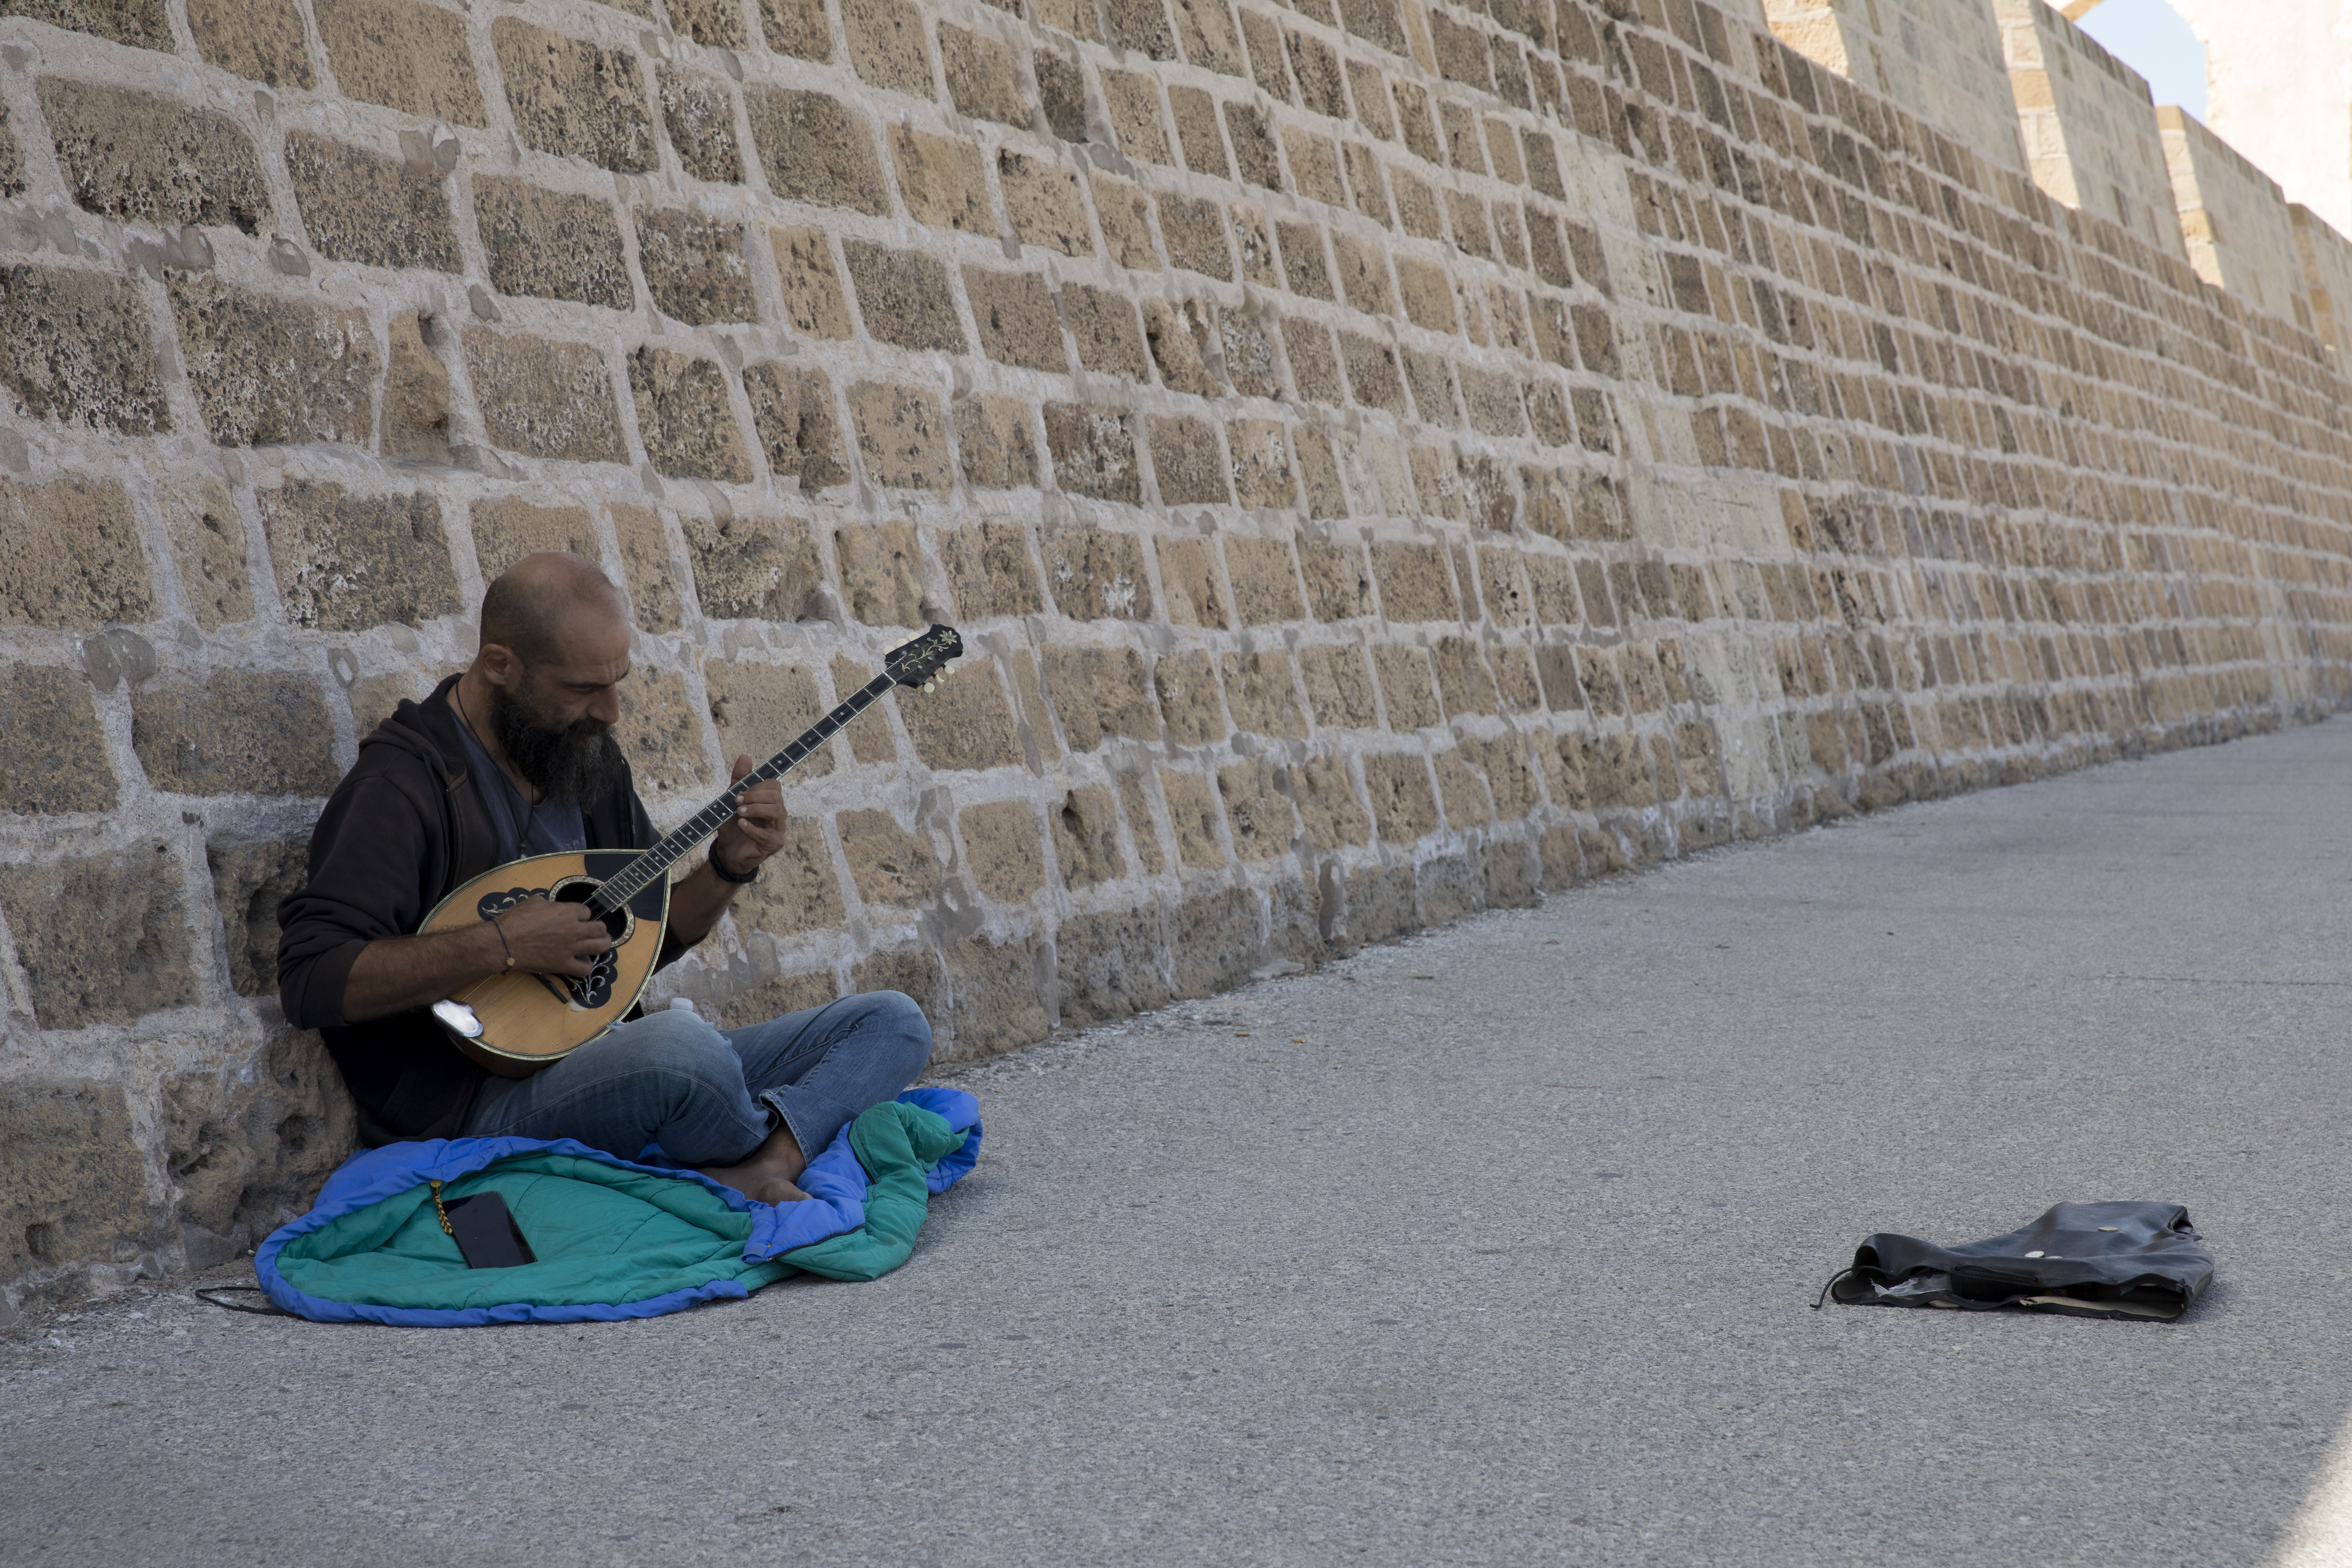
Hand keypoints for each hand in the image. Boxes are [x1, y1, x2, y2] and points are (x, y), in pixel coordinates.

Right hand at [494, 895, 613, 977]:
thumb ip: (550, 904)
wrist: (503, 942)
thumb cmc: (516, 920)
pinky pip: (584, 969)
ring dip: (603, 944)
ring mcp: (569, 948)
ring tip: (601, 944)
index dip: (583, 915)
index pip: (586, 912)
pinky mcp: (562, 964)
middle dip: (599, 929)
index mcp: (567, 912)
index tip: (578, 918)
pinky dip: (586, 965)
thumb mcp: (534, 902)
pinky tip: (582, 961)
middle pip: (600, 929)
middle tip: (597, 931)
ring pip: (599, 947)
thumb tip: (553, 907)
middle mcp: (573, 929)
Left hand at [711, 754, 786, 876]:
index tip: (738, 792)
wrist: (728, 852)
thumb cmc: (733, 826)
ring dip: (755, 809)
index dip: (757, 786)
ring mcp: (778, 829)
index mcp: (770, 801)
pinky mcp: (775, 844)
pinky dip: (752, 828)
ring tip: (739, 812)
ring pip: (776, 811)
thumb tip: (745, 756)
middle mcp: (778, 813)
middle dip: (755, 796)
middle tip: (736, 802)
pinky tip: (741, 825)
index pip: (773, 786)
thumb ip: (739, 780)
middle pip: (776, 796)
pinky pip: (767, 834)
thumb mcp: (731, 801)